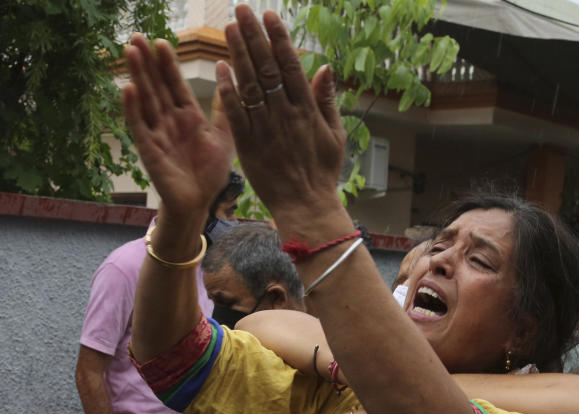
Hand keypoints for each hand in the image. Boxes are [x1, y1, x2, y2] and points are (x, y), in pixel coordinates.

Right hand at [122, 35, 233, 218]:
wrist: (200, 203)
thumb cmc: (210, 171)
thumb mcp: (223, 137)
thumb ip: (225, 110)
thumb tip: (230, 81)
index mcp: (188, 117)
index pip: (176, 85)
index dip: (168, 65)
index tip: (162, 42)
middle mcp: (170, 121)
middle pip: (156, 87)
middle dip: (147, 63)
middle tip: (137, 36)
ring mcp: (157, 134)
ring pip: (145, 100)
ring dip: (137, 77)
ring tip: (130, 52)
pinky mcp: (149, 150)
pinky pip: (140, 127)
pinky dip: (133, 109)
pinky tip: (127, 89)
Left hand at [215, 6, 346, 220]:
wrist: (306, 206)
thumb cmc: (322, 172)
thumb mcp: (335, 135)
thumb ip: (327, 100)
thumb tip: (324, 67)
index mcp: (307, 110)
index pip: (290, 66)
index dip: (278, 38)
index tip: (269, 16)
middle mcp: (285, 114)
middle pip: (266, 67)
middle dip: (253, 36)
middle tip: (241, 10)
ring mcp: (265, 128)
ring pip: (250, 85)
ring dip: (238, 54)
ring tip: (228, 28)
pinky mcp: (248, 145)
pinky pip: (236, 113)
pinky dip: (228, 90)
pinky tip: (220, 68)